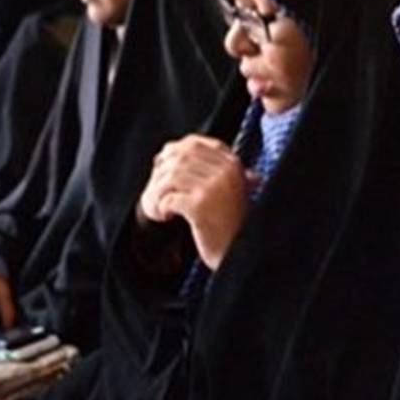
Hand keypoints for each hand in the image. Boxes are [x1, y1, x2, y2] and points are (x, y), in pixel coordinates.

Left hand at [138, 134, 253, 269]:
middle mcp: (226, 171)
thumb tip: (164, 152)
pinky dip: (161, 207)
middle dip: (162, 172)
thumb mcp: (224, 190)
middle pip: (179, 157)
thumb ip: (204, 169)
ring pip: (170, 177)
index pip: (194, 144)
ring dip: (158, 193)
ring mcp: (214, 187)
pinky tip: (166, 217)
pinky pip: (169, 198)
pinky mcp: (200, 205)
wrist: (241, 256)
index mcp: (232, 164)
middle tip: (158, 190)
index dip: (173, 151)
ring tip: (161, 207)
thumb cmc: (229, 224)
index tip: (162, 165)